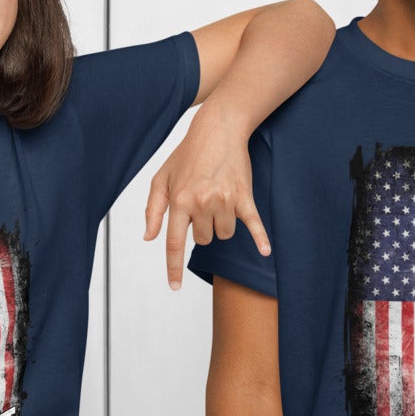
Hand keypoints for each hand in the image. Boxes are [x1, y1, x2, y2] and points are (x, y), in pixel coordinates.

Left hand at [144, 106, 268, 290]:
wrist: (218, 129)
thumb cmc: (188, 154)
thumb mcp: (161, 178)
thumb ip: (153, 210)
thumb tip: (149, 238)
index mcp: (179, 200)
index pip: (173, 243)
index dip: (174, 268)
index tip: (174, 287)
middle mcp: (201, 202)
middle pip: (203, 240)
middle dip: (202, 229)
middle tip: (202, 204)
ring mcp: (224, 200)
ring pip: (224, 234)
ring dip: (221, 224)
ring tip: (218, 200)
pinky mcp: (244, 196)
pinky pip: (253, 223)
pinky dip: (260, 238)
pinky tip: (265, 251)